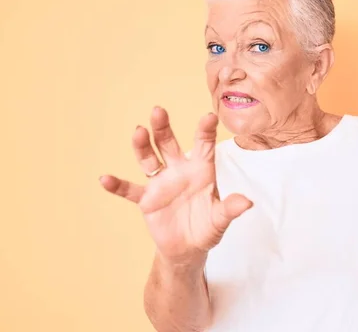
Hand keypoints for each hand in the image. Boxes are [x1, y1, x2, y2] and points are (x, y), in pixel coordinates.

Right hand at [99, 107, 252, 263]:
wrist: (188, 249)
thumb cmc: (207, 228)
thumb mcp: (220, 220)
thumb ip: (230, 209)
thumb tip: (247, 202)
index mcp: (202, 170)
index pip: (204, 146)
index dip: (205, 131)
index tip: (209, 116)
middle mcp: (179, 171)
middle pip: (169, 144)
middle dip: (163, 128)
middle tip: (158, 111)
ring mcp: (161, 183)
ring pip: (149, 159)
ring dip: (142, 146)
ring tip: (138, 132)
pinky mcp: (147, 200)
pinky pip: (130, 190)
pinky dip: (118, 186)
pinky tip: (106, 179)